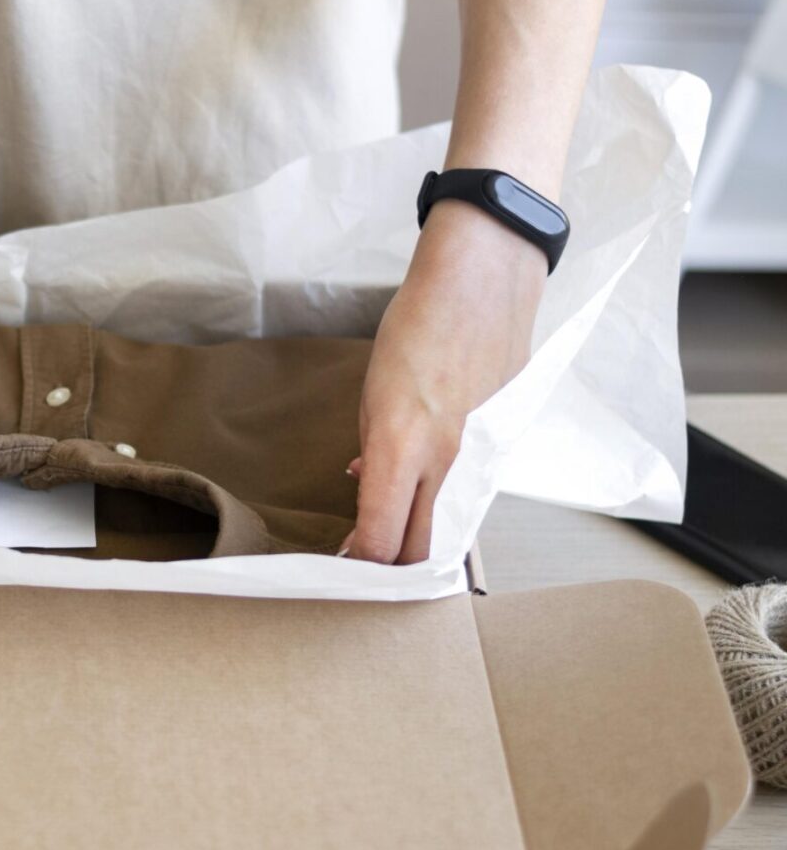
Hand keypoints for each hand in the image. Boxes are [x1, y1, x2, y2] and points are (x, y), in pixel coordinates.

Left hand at [343, 199, 547, 564]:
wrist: (484, 281)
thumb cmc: (417, 326)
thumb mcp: (371, 392)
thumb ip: (371, 449)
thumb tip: (365, 486)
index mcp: (401, 446)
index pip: (381, 538)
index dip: (359, 564)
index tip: (344, 562)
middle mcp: (446, 462)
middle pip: (422, 551)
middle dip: (391, 568)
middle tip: (366, 563)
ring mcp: (481, 458)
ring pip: (452, 530)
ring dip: (423, 541)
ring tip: (394, 533)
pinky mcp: (505, 447)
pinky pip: (474, 496)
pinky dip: (449, 506)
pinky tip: (428, 492)